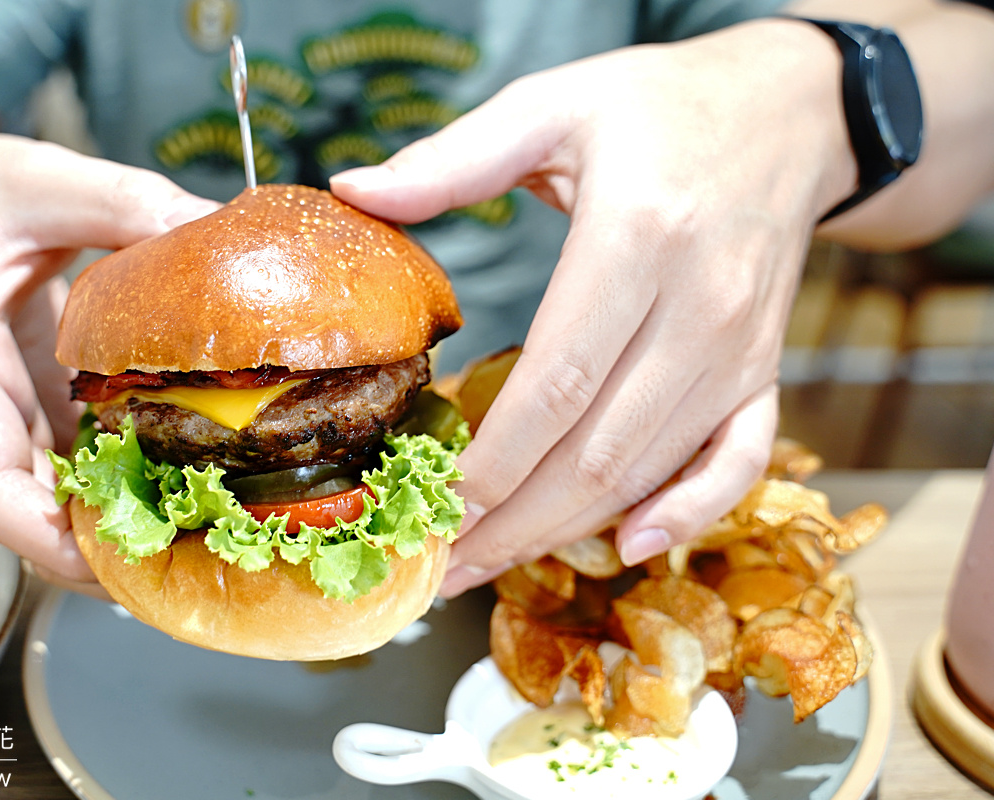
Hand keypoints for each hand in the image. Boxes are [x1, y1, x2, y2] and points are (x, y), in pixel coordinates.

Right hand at [0, 134, 215, 590]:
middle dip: (106, 550)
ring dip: (126, 523)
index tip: (112, 564)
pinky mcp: (37, 413)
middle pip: (30, 514)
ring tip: (213, 535)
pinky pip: (80, 465)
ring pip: (57, 500)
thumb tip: (218, 226)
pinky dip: (131, 480)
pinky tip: (197, 480)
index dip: (46, 537)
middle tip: (200, 558)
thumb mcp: (39, 178)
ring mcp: (6, 420)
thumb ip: (122, 200)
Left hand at [332, 19, 854, 594]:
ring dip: (565, 531)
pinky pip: (739, 460)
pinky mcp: (763, 369)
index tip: (433, 507)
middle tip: (440, 564)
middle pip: (596, 451)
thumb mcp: (552, 105)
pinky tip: (629, 545)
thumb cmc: (659, 109)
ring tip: (488, 564)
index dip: (492, 465)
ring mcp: (740, 350)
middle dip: (511, 523)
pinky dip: (689, 513)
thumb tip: (352, 191)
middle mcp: (700, 309)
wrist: (785, 112)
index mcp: (640, 240)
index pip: (556, 386)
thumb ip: (453, 159)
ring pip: (648, 469)